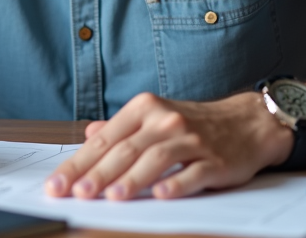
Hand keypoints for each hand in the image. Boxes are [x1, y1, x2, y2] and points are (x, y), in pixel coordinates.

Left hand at [44, 91, 292, 199]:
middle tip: (77, 193)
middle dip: (98, 173)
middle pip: (126, 149)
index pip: (105, 139)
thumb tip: (89, 135)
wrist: (247, 122)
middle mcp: (165, 120)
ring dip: (132, 179)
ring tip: (112, 197)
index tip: (58, 183)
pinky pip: (193, 172)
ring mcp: (191, 139)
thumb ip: (121, 129)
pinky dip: (176, 183)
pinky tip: (160, 195)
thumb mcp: (155, 118)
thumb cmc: (195, 124)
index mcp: (145, 109)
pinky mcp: (215, 159)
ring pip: (156, 159)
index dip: (79, 162)